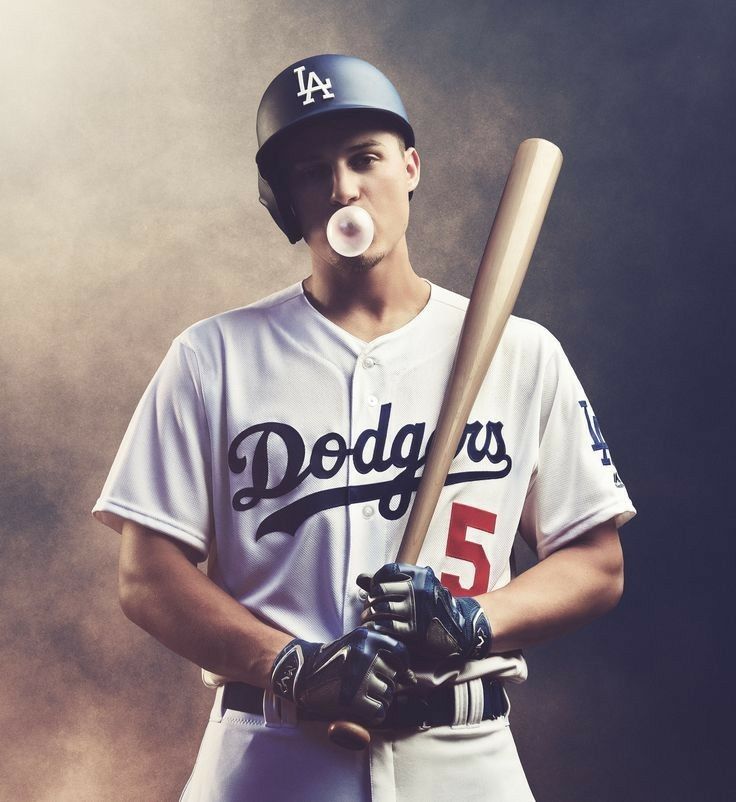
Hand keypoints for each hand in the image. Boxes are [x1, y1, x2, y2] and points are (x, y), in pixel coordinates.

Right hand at [270, 627, 413, 726]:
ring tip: (361, 695)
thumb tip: (411, 679)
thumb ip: (384, 657)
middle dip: (384, 684)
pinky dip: (372, 714)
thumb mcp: (358, 647)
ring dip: (378, 700)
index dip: (401, 666)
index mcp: (367, 637)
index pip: (401, 652)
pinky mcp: (352, 698)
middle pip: (393, 676)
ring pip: (387, 695)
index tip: (393, 672)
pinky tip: (360, 708)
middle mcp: (364, 654)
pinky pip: (378, 711)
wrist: (303, 673)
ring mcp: (358, 676)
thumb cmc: (336, 661)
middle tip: (365, 684)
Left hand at [357, 563, 491, 660]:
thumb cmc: (433, 605)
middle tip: (367, 608)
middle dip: (370, 600)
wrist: (461, 627)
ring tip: (367, 619)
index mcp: (420, 575)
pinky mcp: (415, 630)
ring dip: (370, 615)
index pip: (388, 571)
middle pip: (381, 590)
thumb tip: (360, 578)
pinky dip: (377, 627)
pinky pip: (388, 626)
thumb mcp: (418, 586)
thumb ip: (390, 581)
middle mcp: (418, 590)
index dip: (376, 579)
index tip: (374, 589)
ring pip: (382, 608)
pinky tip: (375, 629)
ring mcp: (416, 610)